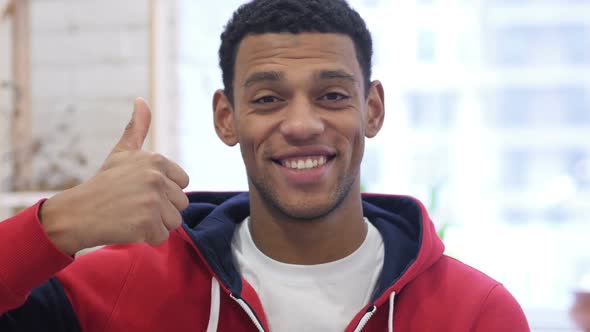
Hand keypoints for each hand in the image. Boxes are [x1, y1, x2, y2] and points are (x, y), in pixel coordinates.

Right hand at [40, 98, 189, 254]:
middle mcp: (157, 178)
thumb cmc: (104, 183)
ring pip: (175, 221)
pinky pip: (162, 237)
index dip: (165, 191)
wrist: (78, 213)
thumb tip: (141, 100)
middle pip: (181, 204)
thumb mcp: (122, 153)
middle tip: (135, 205)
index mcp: (157, 160)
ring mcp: (153, 200)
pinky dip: (147, 238)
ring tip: (132, 215)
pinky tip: (129, 227)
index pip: (183, 183)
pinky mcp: (147, 222)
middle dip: (161, 210)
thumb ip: (137, 129)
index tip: (142, 190)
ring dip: (156, 224)